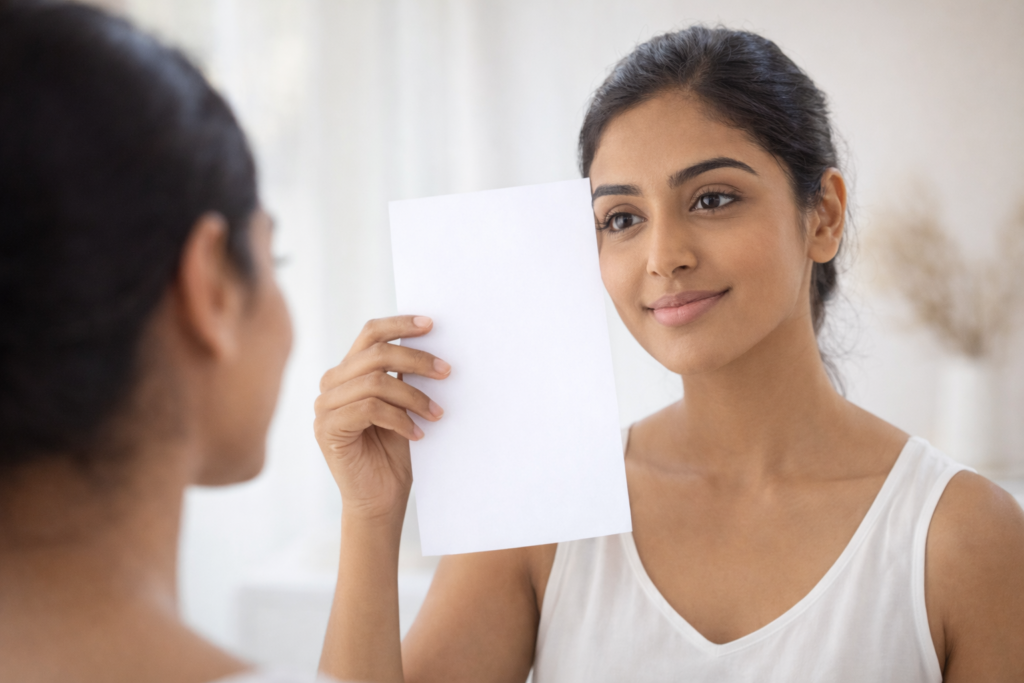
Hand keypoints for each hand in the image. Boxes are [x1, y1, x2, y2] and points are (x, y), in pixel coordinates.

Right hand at [314, 315, 449, 520]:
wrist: (381, 499)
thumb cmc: (394, 453)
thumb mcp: (403, 406)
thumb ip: (404, 376)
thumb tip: (431, 345)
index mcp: (348, 372)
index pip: (370, 334)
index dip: (399, 324)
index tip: (431, 324)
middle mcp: (331, 384)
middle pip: (375, 353)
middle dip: (416, 360)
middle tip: (446, 372)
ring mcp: (325, 407)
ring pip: (375, 381)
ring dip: (414, 396)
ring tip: (436, 413)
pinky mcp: (328, 429)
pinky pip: (370, 409)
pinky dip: (400, 419)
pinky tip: (417, 433)